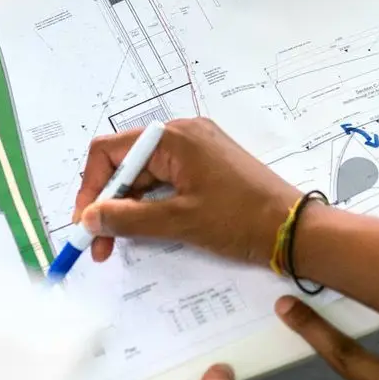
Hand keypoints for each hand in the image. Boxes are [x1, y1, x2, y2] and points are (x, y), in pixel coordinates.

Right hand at [75, 117, 299, 269]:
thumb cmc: (242, 220)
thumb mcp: (179, 222)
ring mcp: (197, 149)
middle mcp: (183, 135)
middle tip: (101, 244)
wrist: (293, 229)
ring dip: (128, 207)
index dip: (91, 188)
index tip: (85, 224)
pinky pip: (166, 179)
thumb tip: (89, 217)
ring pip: (145, 175)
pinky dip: (151, 204)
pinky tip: (145, 229)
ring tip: (120, 243)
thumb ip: (128, 218)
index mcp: (174, 138)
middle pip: (126, 163)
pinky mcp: (207, 166)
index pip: (110, 152)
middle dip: (108, 203)